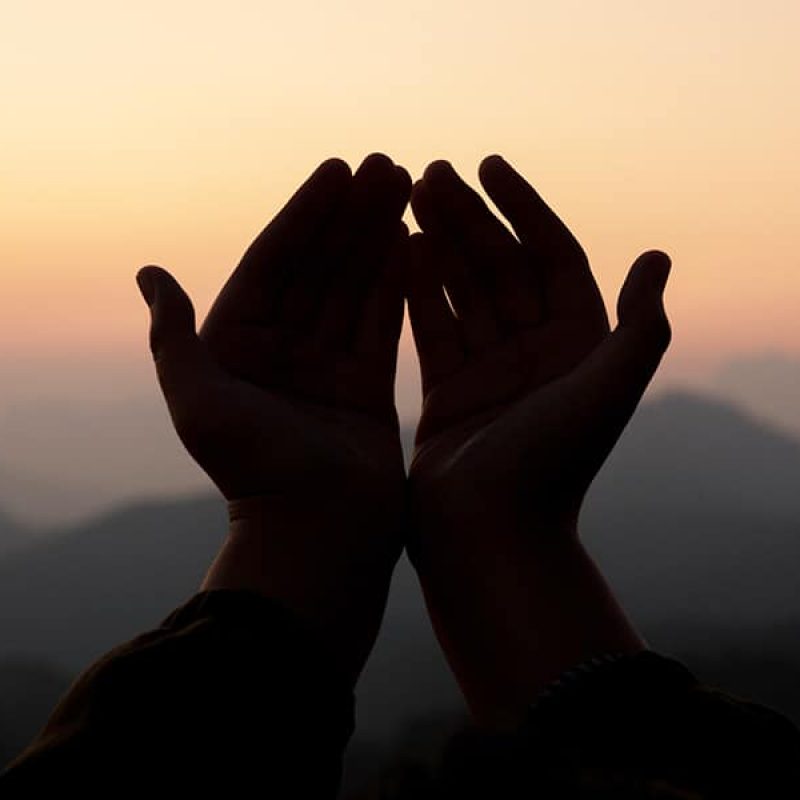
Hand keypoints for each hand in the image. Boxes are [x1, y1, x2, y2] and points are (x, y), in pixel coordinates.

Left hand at [137, 154, 410, 682]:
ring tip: (409, 188)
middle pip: (320, 268)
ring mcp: (327, 368)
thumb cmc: (253, 471)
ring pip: (356, 289)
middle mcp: (282, 352)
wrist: (315, 535)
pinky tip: (415, 243)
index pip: (274, 263)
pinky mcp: (367, 388)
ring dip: (379, 239)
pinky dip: (398, 285)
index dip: (305, 215)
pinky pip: (384, 325)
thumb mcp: (197, 399)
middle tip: (387, 166)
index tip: (337, 170)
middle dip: (352, 216)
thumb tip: (149, 273)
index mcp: (238, 347)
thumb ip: (175, 336)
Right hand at [406, 157, 670, 723]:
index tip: (489, 166)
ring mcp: (490, 371)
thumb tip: (657, 258)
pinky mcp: (449, 392)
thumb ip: (639, 328)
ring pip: (463, 291)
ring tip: (408, 198)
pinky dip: (416, 290)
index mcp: (579, 346)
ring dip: (440, 244)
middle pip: (501, 267)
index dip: (524, 208)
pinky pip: (432, 327)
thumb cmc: (550, 469)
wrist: (491, 541)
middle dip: (469, 218)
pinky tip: (397, 250)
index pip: (552, 257)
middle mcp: (537, 354)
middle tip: (431, 172)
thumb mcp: (606, 392)